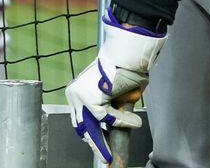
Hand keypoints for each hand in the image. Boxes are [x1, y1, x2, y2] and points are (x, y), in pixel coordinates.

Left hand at [65, 8, 166, 163]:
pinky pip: (108, 117)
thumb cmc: (122, 68)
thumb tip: (113, 126)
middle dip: (95, 145)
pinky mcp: (91, 99)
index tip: (99, 147)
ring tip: (113, 155)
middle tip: (105, 159)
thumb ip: (110, 107)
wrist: (125, 52)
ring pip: (94, 126)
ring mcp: (81, 97)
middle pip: (83, 127)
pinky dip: (122, 122)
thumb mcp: (111, 91)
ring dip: (106, 141)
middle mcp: (74, 94)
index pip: (80, 120)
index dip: (91, 135)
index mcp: (76, 91)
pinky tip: (135, 123)